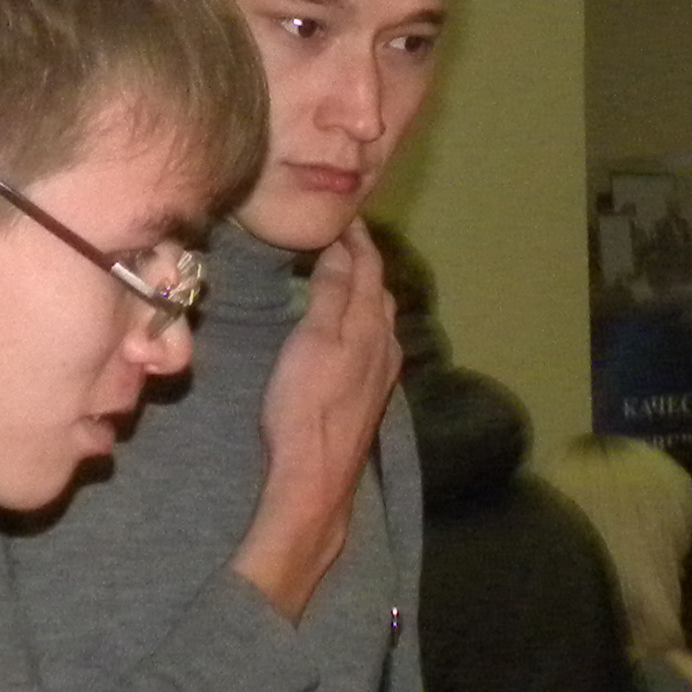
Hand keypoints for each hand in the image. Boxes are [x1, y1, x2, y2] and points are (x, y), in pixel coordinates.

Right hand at [235, 226, 397, 622]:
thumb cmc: (306, 403)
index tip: (342, 217)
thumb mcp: (314, 338)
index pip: (369, 268)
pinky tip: (347, 330)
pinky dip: (362, 321)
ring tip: (341, 276)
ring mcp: (380, 375)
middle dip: (363, 262)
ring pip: (380, 320)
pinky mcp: (369, 398)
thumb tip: (344, 249)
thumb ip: (332, 293)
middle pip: (379, 291)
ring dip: (364, 292)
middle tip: (339, 241)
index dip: (357, 239)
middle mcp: (385, 346)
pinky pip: (374, 344)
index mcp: (370, 325)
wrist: (314, 475)